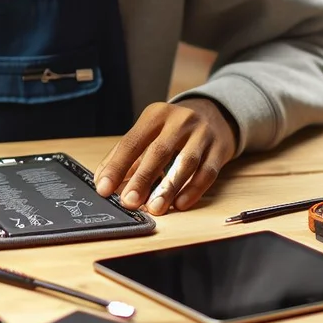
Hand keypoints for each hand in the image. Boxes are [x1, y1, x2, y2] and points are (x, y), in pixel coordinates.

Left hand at [94, 98, 237, 214]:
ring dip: (168, 188)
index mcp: (155, 115)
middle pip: (159, 151)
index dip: (117, 166)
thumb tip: (103, 181)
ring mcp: (202, 134)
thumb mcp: (150, 132)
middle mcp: (180, 121)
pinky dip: (193, 190)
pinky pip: (207, 172)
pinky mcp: (219, 149)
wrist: (214, 115)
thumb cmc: (173, 129)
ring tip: (154, 208)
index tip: (104, 187)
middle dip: (142, 179)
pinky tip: (180, 204)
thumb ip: (127, 156)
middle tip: (129, 201)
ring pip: (186, 163)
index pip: (132, 141)